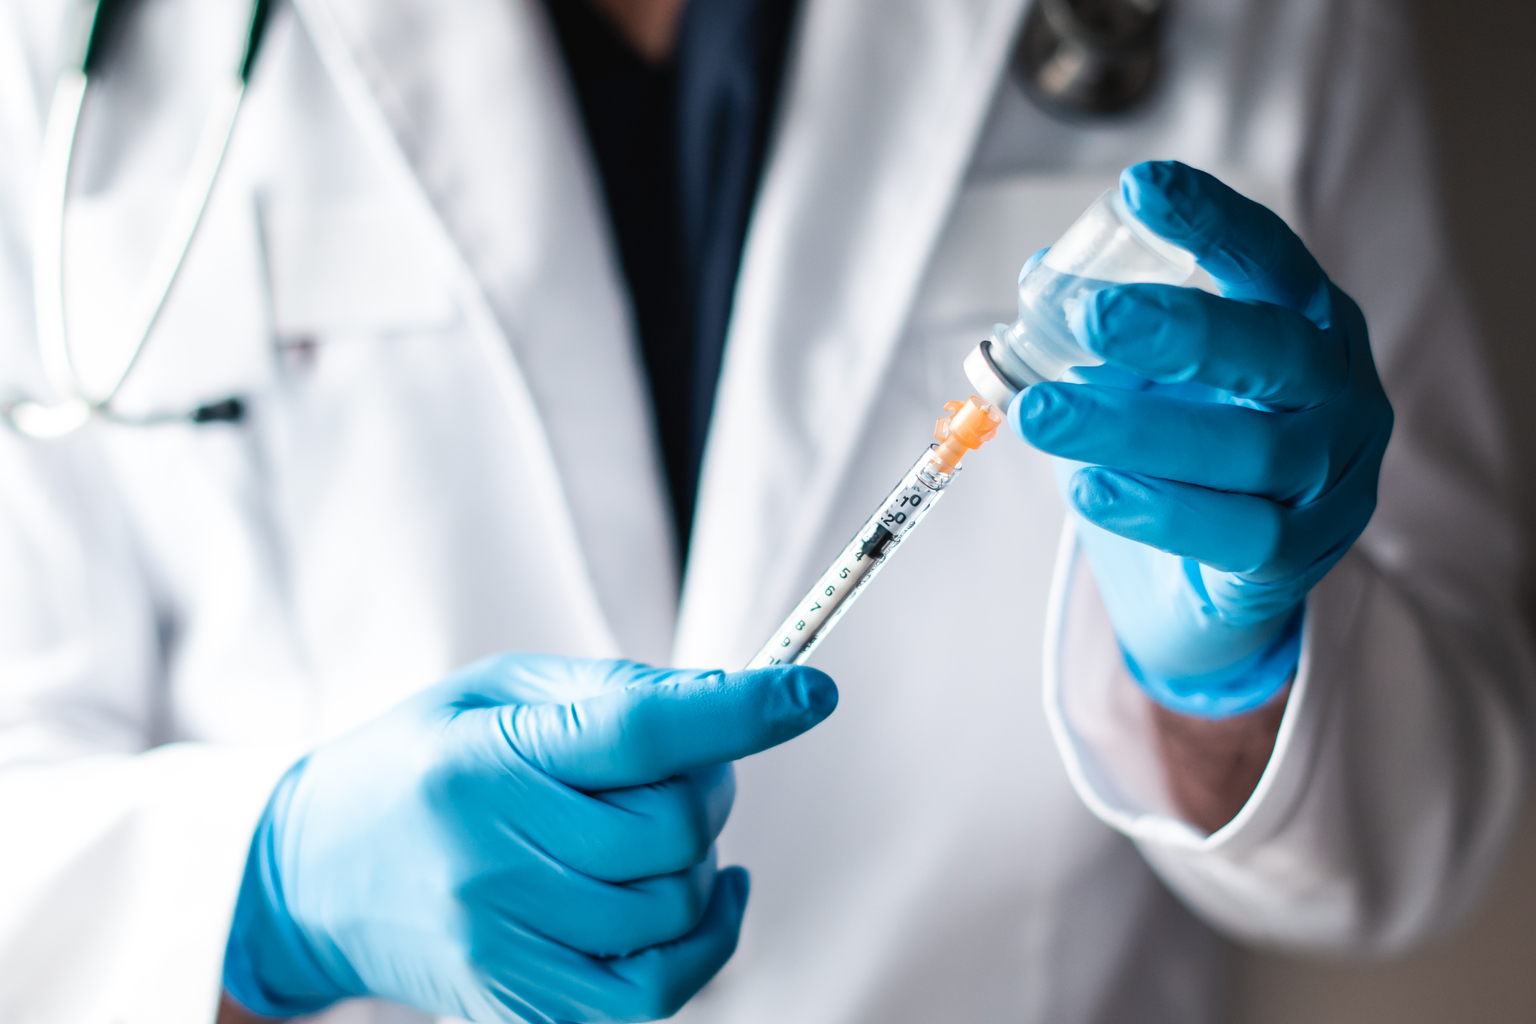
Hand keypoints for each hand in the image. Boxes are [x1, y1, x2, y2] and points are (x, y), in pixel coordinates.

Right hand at [222, 655, 836, 1021]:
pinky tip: (703, 895)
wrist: (312, 874)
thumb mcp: (496, 693)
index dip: (741, 711)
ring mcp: (502, 943)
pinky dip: (705, 944)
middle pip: (672, 827)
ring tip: (662, 831)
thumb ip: (612, 694)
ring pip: (674, 909)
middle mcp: (491, 857)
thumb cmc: (419, 760)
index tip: (812, 691)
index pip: (638, 733)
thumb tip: (726, 702)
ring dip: (700, 861)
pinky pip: (650, 994)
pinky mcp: (516, 1003)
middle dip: (709, 785)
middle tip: (687, 765)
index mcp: (484, 760)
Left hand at [1012, 161, 1391, 717]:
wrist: (1213, 589)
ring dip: (1131, 429)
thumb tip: (1040, 276)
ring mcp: (1330, 480)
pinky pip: (1237, 533)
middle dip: (1179, 330)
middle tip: (1090, 317)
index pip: (1272, 262)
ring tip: (1040, 416)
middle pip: (1273, 352)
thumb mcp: (1145, 380)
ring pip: (1246, 449)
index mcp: (1306, 325)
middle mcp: (1339, 394)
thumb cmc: (1182, 460)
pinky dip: (1158, 510)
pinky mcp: (1300, 558)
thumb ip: (1104, 329)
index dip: (1212, 224)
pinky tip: (1090, 488)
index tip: (1140, 188)